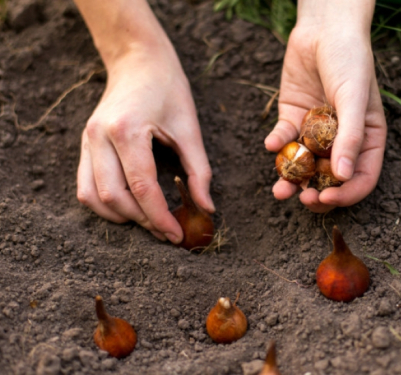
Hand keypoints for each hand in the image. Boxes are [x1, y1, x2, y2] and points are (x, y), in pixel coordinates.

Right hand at [77, 43, 213, 242]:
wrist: (138, 61)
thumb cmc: (169, 90)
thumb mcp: (190, 129)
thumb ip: (199, 171)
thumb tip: (207, 209)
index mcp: (127, 130)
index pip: (142, 187)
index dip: (160, 217)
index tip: (177, 235)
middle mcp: (99, 137)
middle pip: (114, 197)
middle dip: (142, 221)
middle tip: (167, 231)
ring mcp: (87, 141)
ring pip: (92, 197)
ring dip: (121, 217)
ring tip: (149, 222)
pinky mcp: (85, 144)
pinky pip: (85, 187)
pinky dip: (105, 205)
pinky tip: (129, 208)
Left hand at [265, 0, 386, 212]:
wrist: (323, 29)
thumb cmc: (350, 60)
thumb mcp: (355, 98)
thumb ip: (351, 137)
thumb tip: (344, 177)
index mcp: (366, 140)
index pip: (361, 178)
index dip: (346, 194)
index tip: (326, 199)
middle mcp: (341, 140)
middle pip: (330, 179)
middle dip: (316, 193)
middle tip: (302, 199)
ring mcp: (315, 132)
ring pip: (303, 165)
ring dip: (291, 180)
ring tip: (279, 190)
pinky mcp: (293, 119)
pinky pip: (284, 139)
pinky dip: (276, 144)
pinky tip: (271, 143)